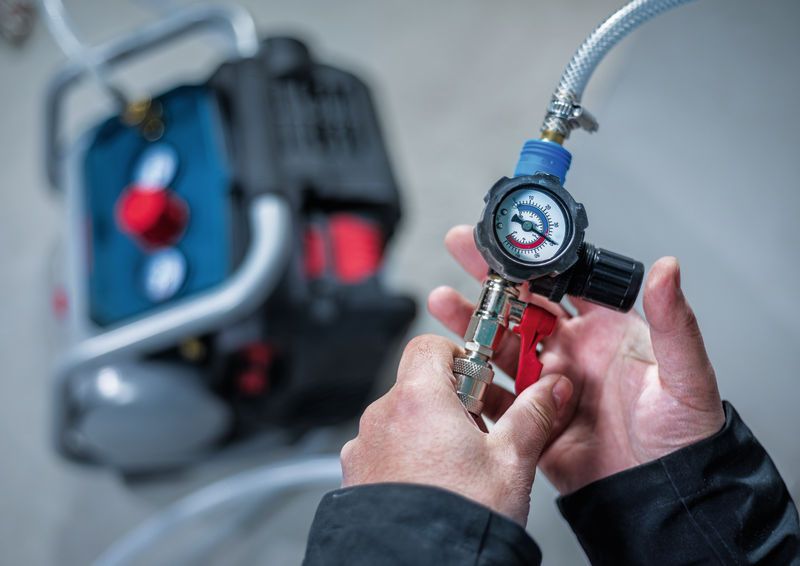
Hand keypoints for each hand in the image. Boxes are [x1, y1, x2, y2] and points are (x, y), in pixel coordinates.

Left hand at [340, 334, 572, 524]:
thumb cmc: (458, 517)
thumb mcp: (511, 461)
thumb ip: (533, 415)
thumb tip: (551, 391)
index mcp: (417, 398)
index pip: (430, 345)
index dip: (460, 356)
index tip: (482, 379)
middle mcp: (382, 417)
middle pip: (417, 384)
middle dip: (452, 401)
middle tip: (481, 431)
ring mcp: (364, 448)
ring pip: (401, 421)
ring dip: (429, 432)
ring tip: (460, 467)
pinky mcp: (356, 476)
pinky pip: (384, 451)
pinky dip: (407, 458)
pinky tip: (433, 485)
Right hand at [428, 226, 725, 493]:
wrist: (662, 497)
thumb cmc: (683, 437)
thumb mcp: (684, 375)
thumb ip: (674, 322)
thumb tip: (669, 269)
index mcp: (606, 331)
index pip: (565, 282)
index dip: (536, 259)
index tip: (511, 239)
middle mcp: (573, 352)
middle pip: (523, 305)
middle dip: (490, 277)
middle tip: (461, 249)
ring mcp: (549, 384)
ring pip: (501, 344)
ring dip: (472, 322)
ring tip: (444, 301)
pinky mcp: (532, 417)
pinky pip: (495, 394)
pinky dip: (472, 379)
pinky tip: (453, 363)